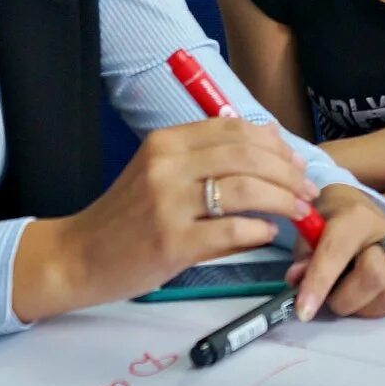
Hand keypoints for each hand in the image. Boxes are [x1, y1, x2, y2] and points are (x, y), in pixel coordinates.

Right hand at [12, 118, 319, 321]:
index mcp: (165, 142)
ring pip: (245, 189)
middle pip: (247, 155)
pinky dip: (259, 230)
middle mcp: (167, 165)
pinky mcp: (171, 242)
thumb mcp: (158, 174)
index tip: (294, 161)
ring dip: (282, 200)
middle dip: (287, 172)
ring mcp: (168, 204)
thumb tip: (269, 150)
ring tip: (299, 212)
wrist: (78, 256)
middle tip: (306, 190)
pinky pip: (231, 229)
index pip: (234, 129)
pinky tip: (268, 234)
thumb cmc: (125, 218)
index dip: (273, 143)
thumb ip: (205, 160)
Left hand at [282, 185, 384, 320]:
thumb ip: (304, 256)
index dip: (319, 282)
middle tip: (330, 297)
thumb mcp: (311, 233)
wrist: (363, 218)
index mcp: (358, 217)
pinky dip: (375, 310)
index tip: (303, 311)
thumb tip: (297, 280)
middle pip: (374, 276)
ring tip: (348, 294)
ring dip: (360, 307)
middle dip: (344, 298)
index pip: (338, 252)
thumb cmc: (332, 226)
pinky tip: (365, 298)